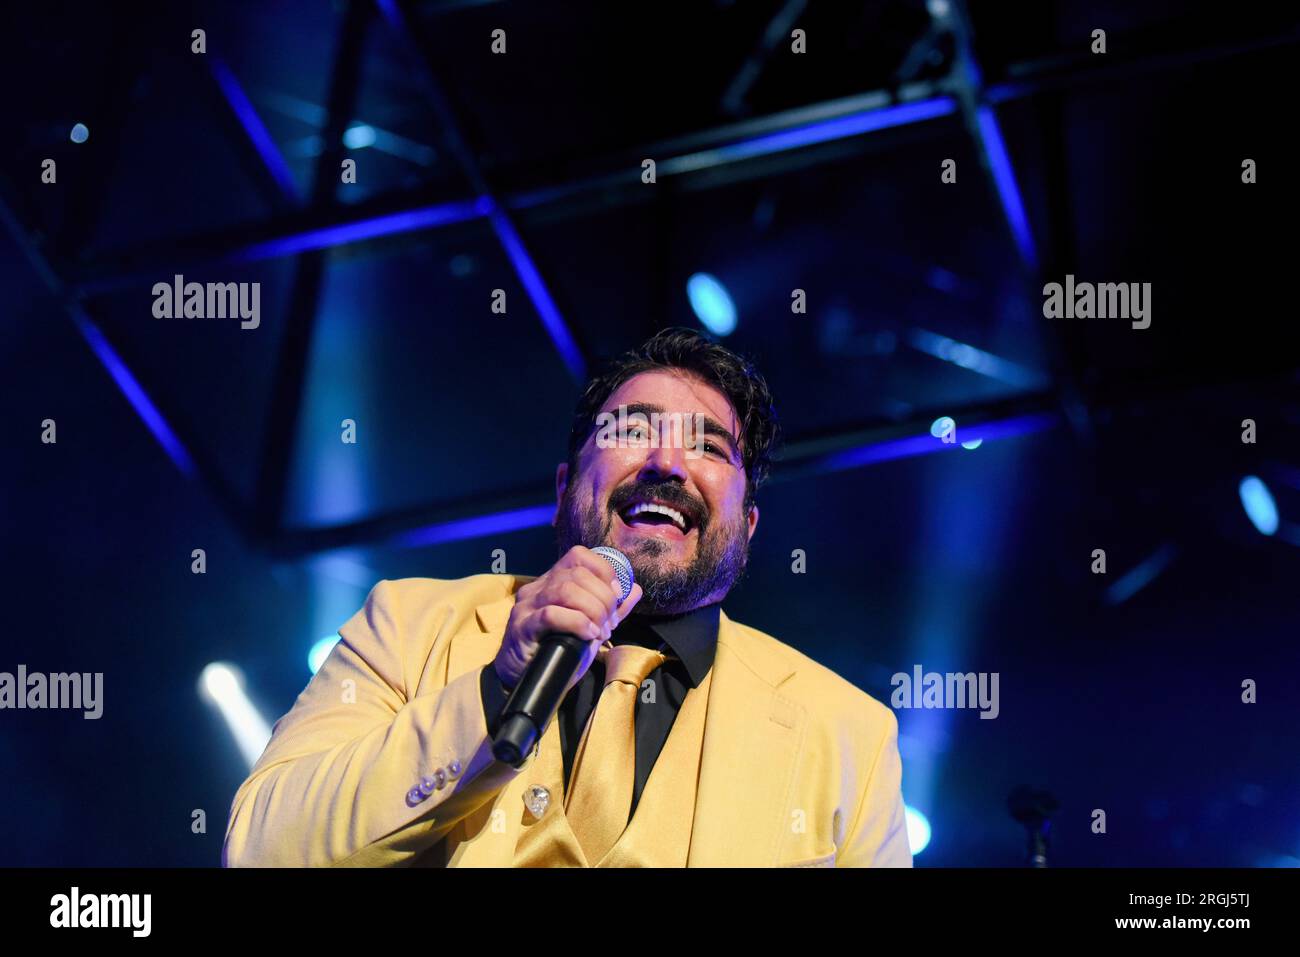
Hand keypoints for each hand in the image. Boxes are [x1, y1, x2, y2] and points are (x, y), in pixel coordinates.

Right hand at [493, 546, 643, 691]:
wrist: (524, 681)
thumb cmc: (556, 651)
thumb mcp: (588, 627)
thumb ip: (610, 608)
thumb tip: (634, 589)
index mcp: (553, 581)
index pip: (579, 556)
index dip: (604, 571)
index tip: (617, 596)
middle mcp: (538, 588)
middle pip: (577, 574)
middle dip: (603, 598)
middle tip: (610, 623)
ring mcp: (527, 606)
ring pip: (566, 590)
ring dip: (592, 611)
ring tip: (599, 632)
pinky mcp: (522, 627)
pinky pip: (551, 614)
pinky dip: (577, 623)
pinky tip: (587, 636)